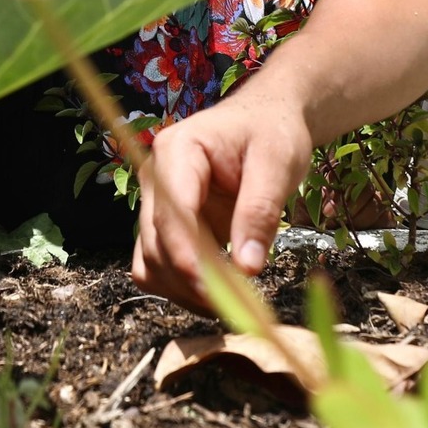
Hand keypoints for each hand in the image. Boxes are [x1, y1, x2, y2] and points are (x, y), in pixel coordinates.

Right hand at [133, 91, 313, 312]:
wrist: (267, 119)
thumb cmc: (272, 132)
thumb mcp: (277, 164)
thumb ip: (259, 212)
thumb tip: (248, 268)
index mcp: (178, 151)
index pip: (171, 213)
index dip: (189, 257)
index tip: (217, 293)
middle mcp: (156, 179)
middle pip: (155, 244)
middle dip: (191, 281)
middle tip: (239, 308)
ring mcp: (157, 203)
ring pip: (150, 262)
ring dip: (183, 290)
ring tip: (232, 303)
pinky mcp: (166, 225)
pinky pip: (159, 266)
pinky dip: (182, 287)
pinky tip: (217, 293)